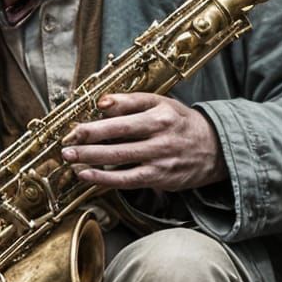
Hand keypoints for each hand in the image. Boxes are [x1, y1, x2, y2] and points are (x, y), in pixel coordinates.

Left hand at [60, 92, 223, 191]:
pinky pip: (128, 180)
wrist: (215, 150)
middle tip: (66, 144)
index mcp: (160, 113)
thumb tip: (101, 102)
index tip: (75, 127)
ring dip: (92, 159)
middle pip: (119, 136)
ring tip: (71, 159)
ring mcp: (160, 157)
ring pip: (121, 158)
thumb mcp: (162, 104)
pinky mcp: (159, 177)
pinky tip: (87, 176)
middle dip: (89, 140)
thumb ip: (130, 101)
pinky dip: (105, 179)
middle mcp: (161, 135)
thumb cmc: (181, 124)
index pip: (123, 116)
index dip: (96, 123)